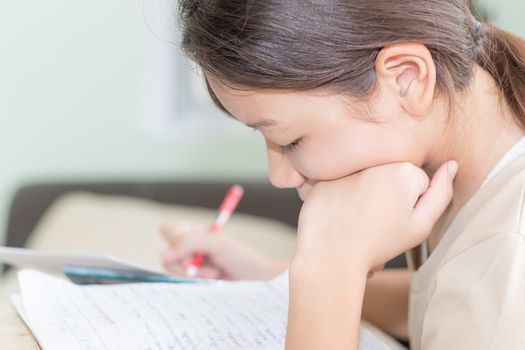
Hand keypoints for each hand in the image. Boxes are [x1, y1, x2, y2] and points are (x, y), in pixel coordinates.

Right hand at [161, 222, 287, 279]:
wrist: (256, 278)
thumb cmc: (241, 256)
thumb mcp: (217, 243)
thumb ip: (190, 243)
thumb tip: (164, 255)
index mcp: (194, 232)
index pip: (168, 229)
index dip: (174, 239)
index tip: (190, 247)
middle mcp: (189, 247)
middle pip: (168, 254)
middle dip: (187, 262)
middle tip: (207, 262)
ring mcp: (191, 264)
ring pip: (174, 271)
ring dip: (196, 273)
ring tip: (215, 272)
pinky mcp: (194, 280)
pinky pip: (183, 282)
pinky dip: (198, 281)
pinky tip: (214, 279)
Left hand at [294, 161, 456, 273]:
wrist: (331, 257)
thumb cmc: (379, 244)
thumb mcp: (420, 225)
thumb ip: (441, 193)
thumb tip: (451, 165)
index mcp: (402, 169)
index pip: (417, 182)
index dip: (409, 205)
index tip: (395, 219)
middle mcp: (373, 160)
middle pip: (389, 178)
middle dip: (387, 197)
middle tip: (376, 222)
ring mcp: (345, 167)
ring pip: (364, 180)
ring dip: (363, 197)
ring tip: (357, 221)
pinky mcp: (322, 177)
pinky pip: (338, 183)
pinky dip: (339, 197)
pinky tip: (337, 216)